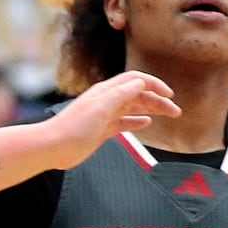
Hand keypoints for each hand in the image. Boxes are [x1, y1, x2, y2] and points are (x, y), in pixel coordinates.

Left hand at [37, 72, 178, 169]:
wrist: (52, 147)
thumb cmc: (74, 127)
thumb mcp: (101, 107)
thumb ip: (122, 94)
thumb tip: (141, 83)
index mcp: (107, 91)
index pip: (136, 80)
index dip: (154, 84)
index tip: (169, 95)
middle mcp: (107, 100)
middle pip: (138, 94)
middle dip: (158, 100)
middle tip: (176, 111)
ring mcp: (105, 115)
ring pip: (134, 108)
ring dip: (152, 110)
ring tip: (168, 116)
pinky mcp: (102, 130)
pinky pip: (124, 122)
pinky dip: (138, 121)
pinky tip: (147, 123)